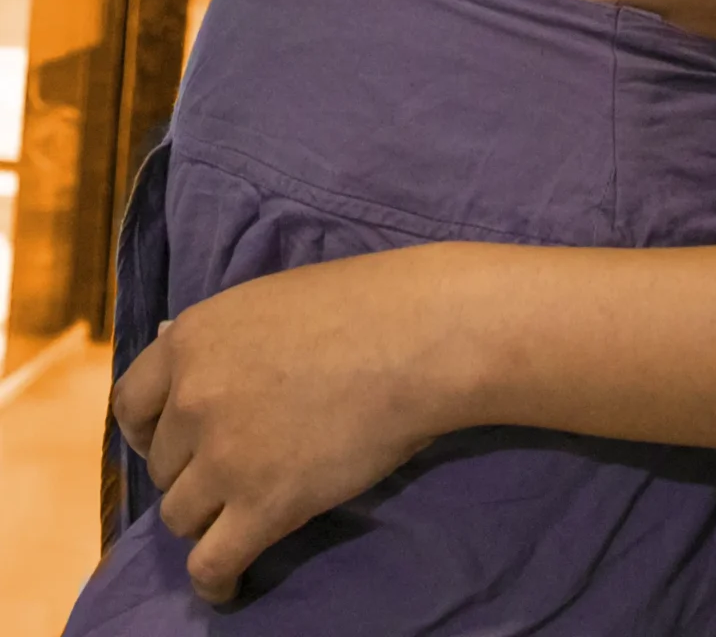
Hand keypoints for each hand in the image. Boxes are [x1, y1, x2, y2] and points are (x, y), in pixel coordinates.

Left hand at [113, 248, 469, 604]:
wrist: (417, 336)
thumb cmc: (356, 305)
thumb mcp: (265, 301)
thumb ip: (213, 337)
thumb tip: (162, 337)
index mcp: (189, 340)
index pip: (130, 404)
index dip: (148, 431)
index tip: (173, 444)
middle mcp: (192, 399)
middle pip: (162, 465)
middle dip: (192, 471)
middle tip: (237, 469)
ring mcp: (224, 456)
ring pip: (180, 516)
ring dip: (208, 518)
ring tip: (241, 518)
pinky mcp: (262, 505)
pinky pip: (210, 563)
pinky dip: (216, 579)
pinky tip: (232, 580)